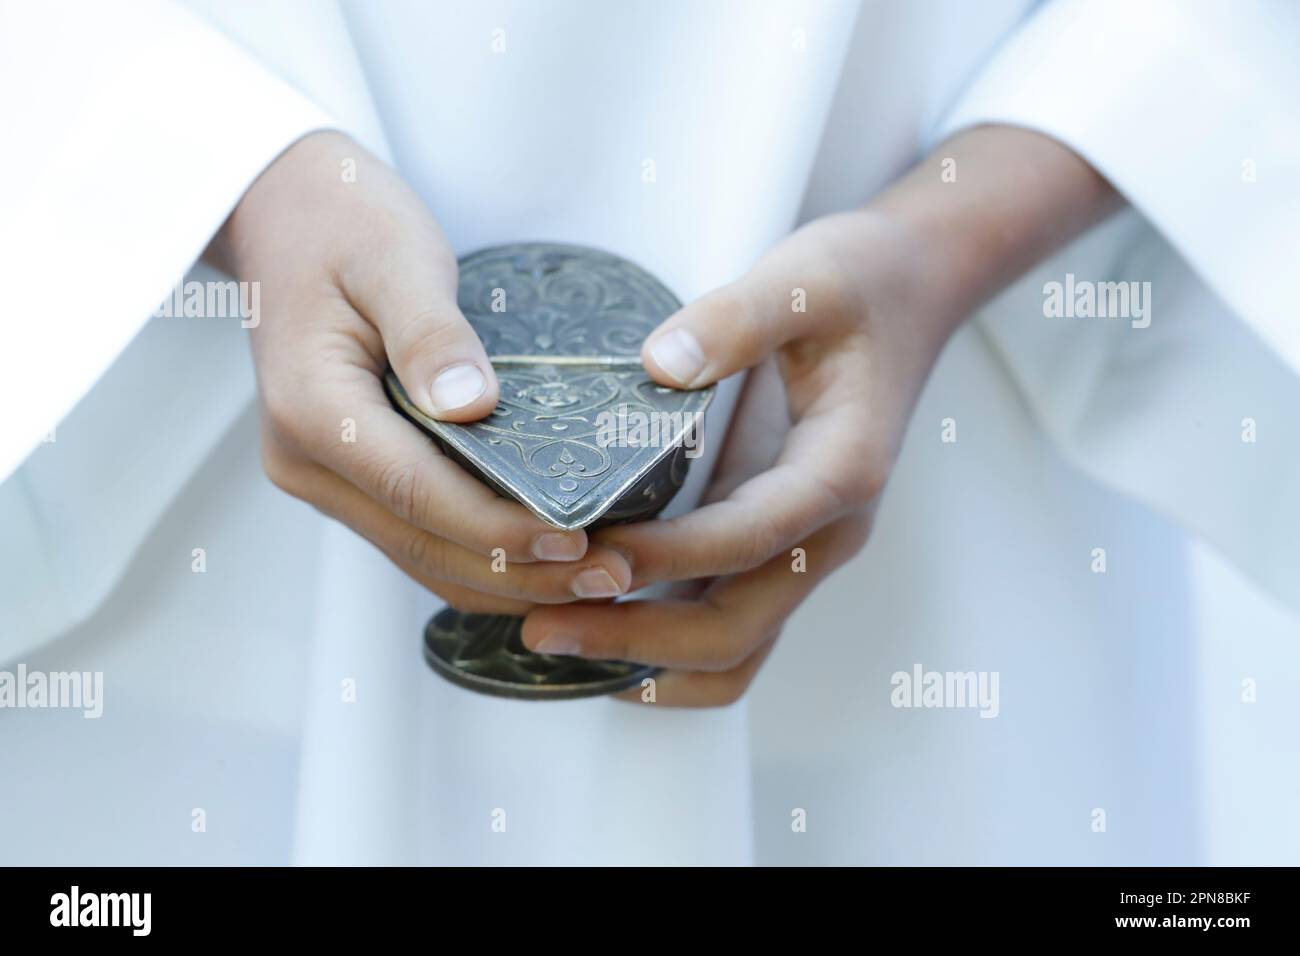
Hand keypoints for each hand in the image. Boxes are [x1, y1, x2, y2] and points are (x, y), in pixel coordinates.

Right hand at [212, 132, 632, 611]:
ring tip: (597, 580)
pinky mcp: (350, 477)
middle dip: (520, 571)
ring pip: (422, 556)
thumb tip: (471, 404)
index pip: (418, 492)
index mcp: (312, 410)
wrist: (284, 214)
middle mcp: (308, 461)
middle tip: (613, 576)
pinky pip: (419, 536)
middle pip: (423, 544)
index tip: (578, 540)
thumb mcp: (393, 257)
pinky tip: (545, 562)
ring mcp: (324, 476)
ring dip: (508, 579)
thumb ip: (430, 333)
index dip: (500, 529)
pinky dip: (483, 558)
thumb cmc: (343, 223)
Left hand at [520, 126, 1119, 705]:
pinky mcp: (774, 543)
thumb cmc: (860, 284)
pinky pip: (726, 623)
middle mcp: (827, 530)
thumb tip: (660, 365)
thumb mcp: (804, 279)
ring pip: (733, 647)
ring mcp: (803, 545)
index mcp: (840, 470)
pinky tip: (597, 627)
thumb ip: (738, 319)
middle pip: (737, 627)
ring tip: (553, 640)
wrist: (911, 293)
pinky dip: (665, 648)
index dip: (667, 558)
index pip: (749, 538)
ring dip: (647, 659)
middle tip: (540, 627)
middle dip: (638, 637)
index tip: (585, 554)